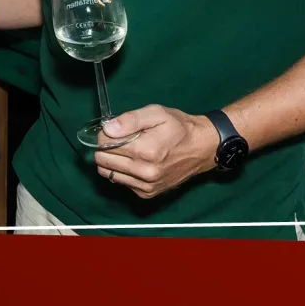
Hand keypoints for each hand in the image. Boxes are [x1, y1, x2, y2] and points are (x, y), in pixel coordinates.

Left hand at [92, 105, 219, 198]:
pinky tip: (135, 162)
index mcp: (145, 150)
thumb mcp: (156, 113)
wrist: (201, 148)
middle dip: (105, 148)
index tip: (114, 129)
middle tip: (119, 139)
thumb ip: (130, 119)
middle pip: (102, 161)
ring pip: (108, 174)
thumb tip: (107, 129)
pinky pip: (121, 182)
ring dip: (112, 161)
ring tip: (128, 150)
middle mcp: (144, 172)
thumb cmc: (179, 127)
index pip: (103, 144)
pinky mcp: (147, 193)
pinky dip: (122, 171)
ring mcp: (146, 185)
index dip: (105, 134)